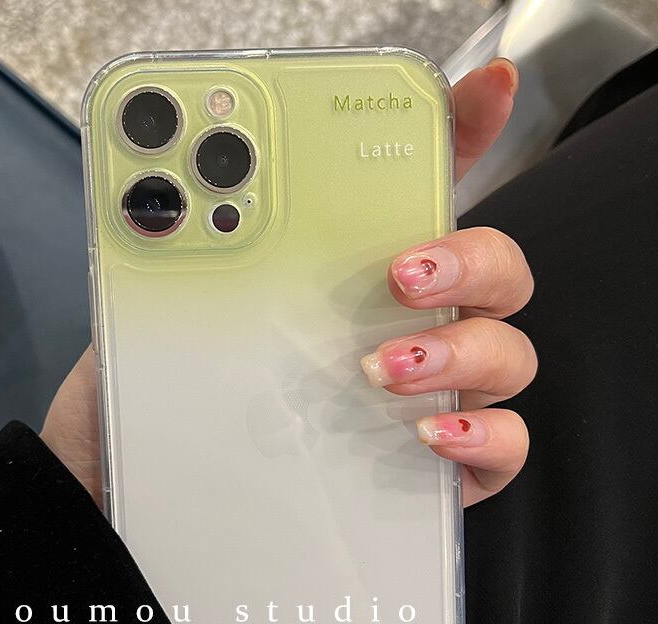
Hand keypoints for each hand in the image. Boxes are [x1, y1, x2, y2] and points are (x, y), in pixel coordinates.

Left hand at [41, 58, 530, 507]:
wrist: (149, 498)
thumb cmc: (169, 405)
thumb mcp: (167, 318)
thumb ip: (183, 262)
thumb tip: (168, 200)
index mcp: (355, 280)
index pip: (422, 196)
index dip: (464, 137)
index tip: (486, 90)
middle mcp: (407, 330)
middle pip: (495, 271)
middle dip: (468, 258)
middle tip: (401, 273)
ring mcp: (431, 399)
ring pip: (508, 353)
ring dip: (462, 349)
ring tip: (382, 368)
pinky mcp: (439, 473)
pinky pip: (503, 448)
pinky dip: (483, 436)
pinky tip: (429, 434)